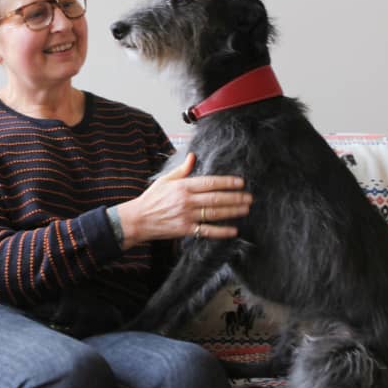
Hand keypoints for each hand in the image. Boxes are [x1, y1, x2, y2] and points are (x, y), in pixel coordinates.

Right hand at [115, 152, 251, 249]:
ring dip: (233, 211)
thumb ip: (181, 170)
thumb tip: (193, 156)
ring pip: (215, 213)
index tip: (240, 182)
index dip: (227, 182)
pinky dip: (222, 231)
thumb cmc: (151, 199)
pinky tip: (234, 230)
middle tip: (249, 197)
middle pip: (216, 198)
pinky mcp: (185, 230)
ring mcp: (186, 216)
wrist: (138, 219)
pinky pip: (207, 231)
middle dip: (235, 197)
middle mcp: (186, 201)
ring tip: (246, 209)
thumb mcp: (165, 180)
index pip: (210, 183)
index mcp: (182, 186)